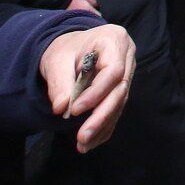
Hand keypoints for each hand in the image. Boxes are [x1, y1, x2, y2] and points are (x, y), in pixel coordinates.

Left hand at [41, 25, 136, 153]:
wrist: (71, 47)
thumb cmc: (66, 48)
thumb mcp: (57, 59)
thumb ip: (59, 82)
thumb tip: (61, 108)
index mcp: (114, 40)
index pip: (114, 70)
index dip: (97, 93)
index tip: (75, 110)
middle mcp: (127, 57)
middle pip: (120, 90)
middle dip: (101, 116)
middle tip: (82, 137)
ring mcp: (128, 74)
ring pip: (119, 103)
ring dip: (102, 126)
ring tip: (83, 144)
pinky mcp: (122, 89)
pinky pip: (116, 110)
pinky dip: (104, 127)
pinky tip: (91, 141)